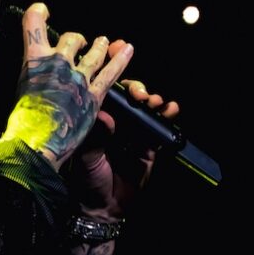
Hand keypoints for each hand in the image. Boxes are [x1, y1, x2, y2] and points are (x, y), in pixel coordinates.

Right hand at [0, 3, 133, 168]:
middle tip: (78, 43)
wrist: (36, 142)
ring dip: (98, 46)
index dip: (39, 13)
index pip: (34, 23)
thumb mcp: (19, 91)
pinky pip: (110, 73)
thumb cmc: (21, 122)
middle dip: (75, 40)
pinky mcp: (94, 95)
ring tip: (103, 41)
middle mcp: (58, 62)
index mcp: (34, 59)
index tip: (42, 10)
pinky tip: (128, 50)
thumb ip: (31, 78)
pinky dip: (120, 60)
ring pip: (93, 53)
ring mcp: (78, 77)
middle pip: (71, 39)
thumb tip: (35, 78)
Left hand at [66, 40, 180, 221]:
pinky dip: (167, 114)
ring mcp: (132, 131)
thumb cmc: (83, 179)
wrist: (99, 208)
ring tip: (149, 99)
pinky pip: (160, 126)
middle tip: (135, 89)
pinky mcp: (149, 145)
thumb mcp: (84, 154)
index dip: (108, 62)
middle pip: (126, 92)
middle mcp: (113, 119)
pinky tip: (170, 108)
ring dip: (149, 97)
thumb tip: (105, 116)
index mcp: (92, 115)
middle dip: (133, 83)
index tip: (115, 46)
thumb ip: (95, 134)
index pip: (101, 83)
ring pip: (144, 105)